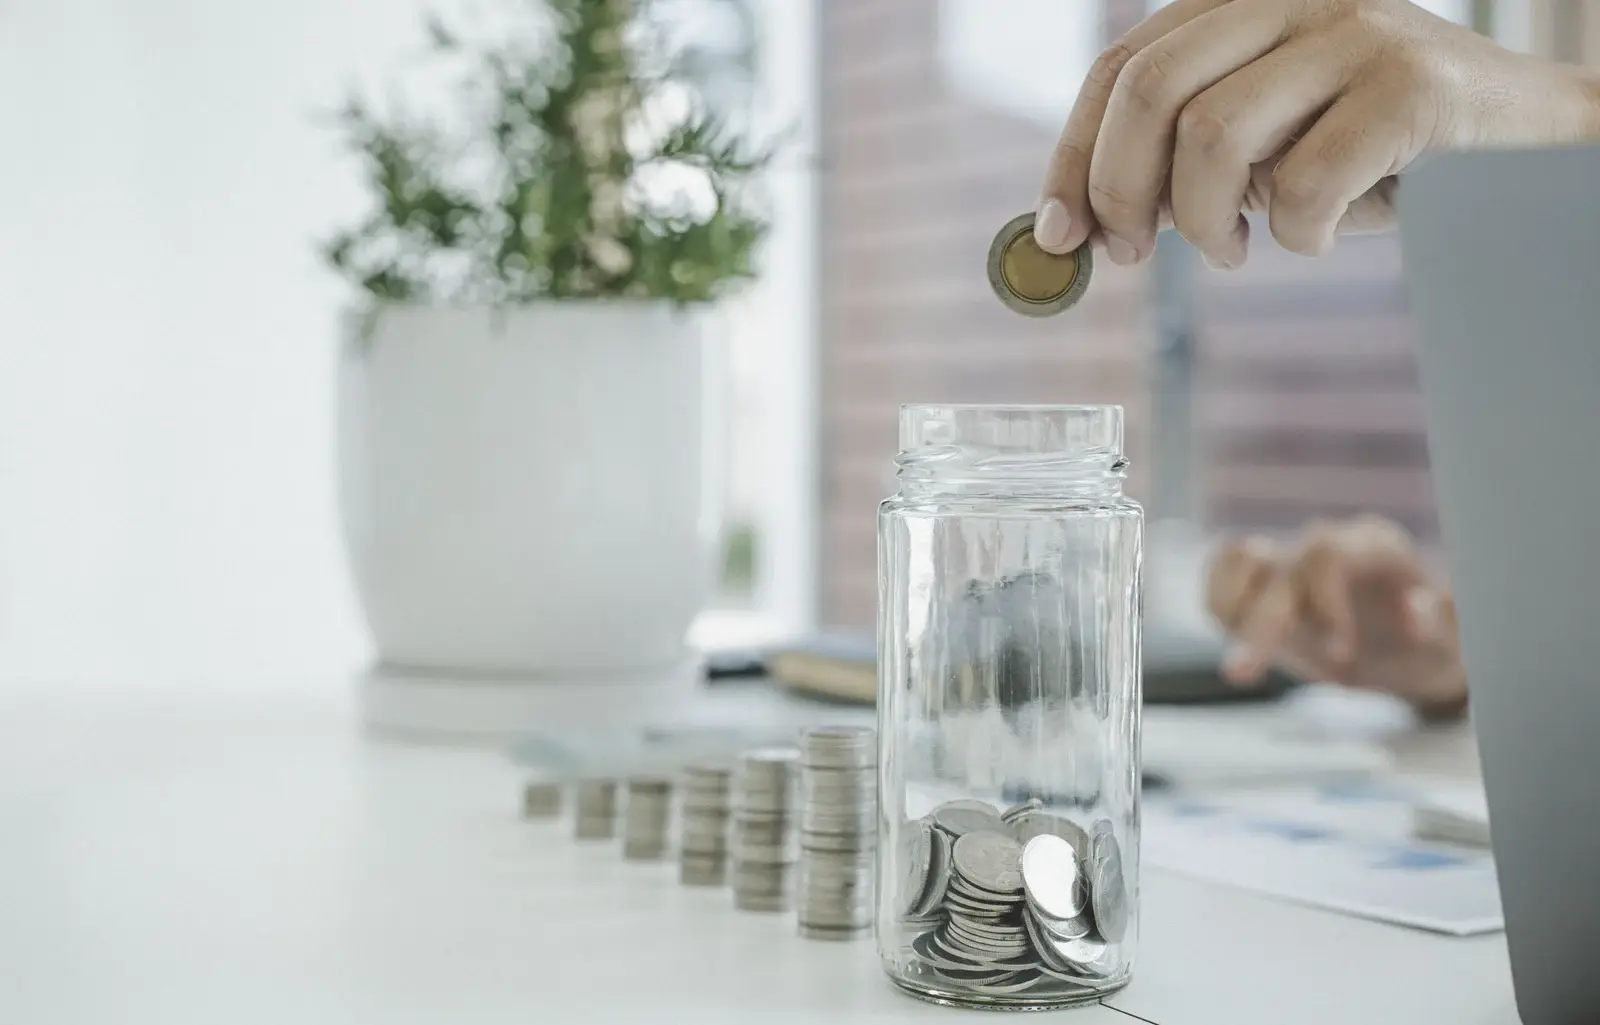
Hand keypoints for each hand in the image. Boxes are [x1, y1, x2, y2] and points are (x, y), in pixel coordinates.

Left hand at [1034, 0, 1599, 267]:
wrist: (1522, 144)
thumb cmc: (1376, 149)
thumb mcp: (1265, 142)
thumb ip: (1180, 161)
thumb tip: (1079, 224)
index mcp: (1242, 0)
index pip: (1122, 68)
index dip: (1073, 155)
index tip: (1057, 232)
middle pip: (1151, 91)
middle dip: (1120, 191)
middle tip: (1131, 254)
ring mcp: (1354, 30)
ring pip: (1214, 136)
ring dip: (1205, 222)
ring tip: (1231, 249)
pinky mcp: (1411, 83)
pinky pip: (1305, 182)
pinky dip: (1295, 235)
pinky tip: (1314, 236)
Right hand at [1205, 516, 1468, 718]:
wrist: (1411, 654)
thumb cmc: (1434, 645)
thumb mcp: (1455, 642)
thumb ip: (1443, 622)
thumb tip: (1417, 609)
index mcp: (1373, 547)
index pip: (1327, 553)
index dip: (1323, 600)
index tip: (1338, 653)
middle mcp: (1326, 546)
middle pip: (1276, 564)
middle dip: (1259, 624)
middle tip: (1242, 675)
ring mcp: (1291, 562)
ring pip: (1237, 559)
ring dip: (1232, 613)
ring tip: (1240, 667)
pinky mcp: (1262, 586)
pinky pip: (1221, 576)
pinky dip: (1219, 606)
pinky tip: (1235, 645)